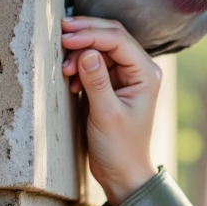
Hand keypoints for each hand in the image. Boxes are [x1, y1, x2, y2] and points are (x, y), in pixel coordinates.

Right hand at [62, 15, 159, 205]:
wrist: (122, 171)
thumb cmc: (119, 148)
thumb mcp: (106, 115)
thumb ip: (97, 82)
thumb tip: (87, 53)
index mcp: (146, 74)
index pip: (118, 40)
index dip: (91, 34)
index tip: (66, 38)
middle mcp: (140, 70)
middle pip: (111, 36)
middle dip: (84, 34)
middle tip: (59, 35)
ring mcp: (126, 76)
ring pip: (100, 47)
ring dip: (79, 52)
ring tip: (64, 70)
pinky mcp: (111, 83)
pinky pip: (94, 62)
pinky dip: (79, 65)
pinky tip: (70, 80)